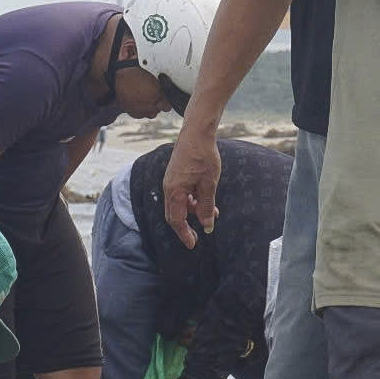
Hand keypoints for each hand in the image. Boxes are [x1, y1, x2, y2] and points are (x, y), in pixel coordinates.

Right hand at [162, 130, 221, 247]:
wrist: (196, 133)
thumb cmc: (203, 156)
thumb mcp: (209, 184)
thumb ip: (206, 206)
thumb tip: (207, 225)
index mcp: (174, 191)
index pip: (176, 220)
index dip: (184, 234)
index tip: (192, 245)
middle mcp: (168, 188)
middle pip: (174, 214)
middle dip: (185, 227)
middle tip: (197, 237)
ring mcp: (170, 181)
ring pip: (178, 204)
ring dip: (192, 212)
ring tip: (211, 213)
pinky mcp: (175, 176)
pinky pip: (180, 194)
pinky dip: (191, 201)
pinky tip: (204, 200)